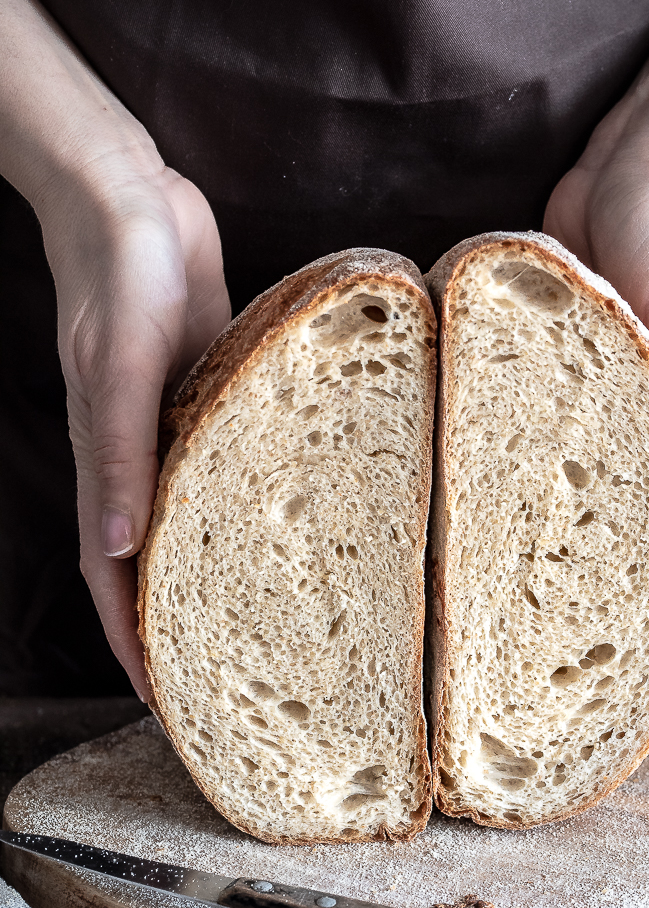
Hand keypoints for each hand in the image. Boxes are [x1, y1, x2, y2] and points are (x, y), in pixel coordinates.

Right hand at [38, 160, 229, 698]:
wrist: (133, 200)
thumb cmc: (121, 276)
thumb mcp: (122, 367)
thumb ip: (120, 455)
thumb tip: (115, 549)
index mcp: (108, 466)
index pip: (114, 582)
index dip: (135, 648)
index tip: (165, 708)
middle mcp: (141, 464)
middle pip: (155, 567)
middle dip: (181, 630)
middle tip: (224, 683)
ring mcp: (175, 435)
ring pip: (193, 526)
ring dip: (213, 577)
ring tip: (259, 626)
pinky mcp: (208, 401)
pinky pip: (225, 472)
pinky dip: (241, 511)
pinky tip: (281, 530)